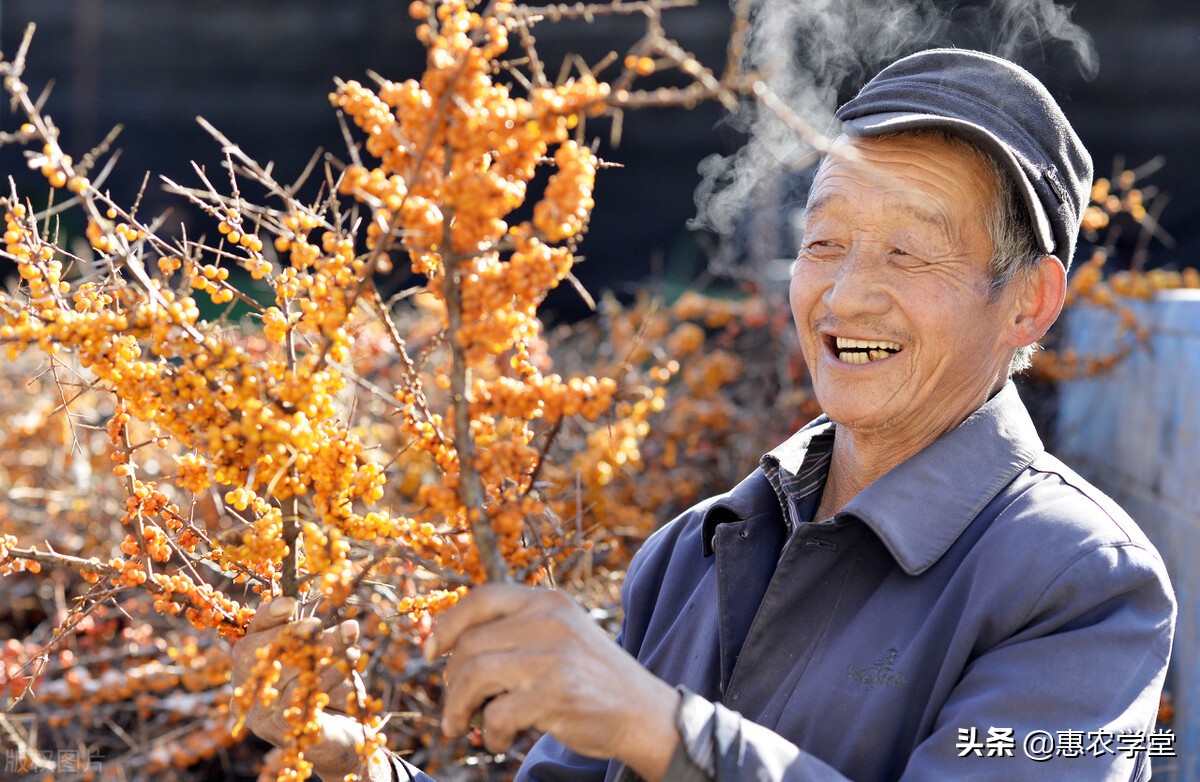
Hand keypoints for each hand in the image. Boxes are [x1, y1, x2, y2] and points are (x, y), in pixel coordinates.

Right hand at [231, 597, 392, 780]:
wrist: (345, 737)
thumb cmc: (333, 690)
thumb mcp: (330, 659)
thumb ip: (330, 642)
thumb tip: (349, 626)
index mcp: (259, 661)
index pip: (254, 633)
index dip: (269, 616)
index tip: (290, 603)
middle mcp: (253, 687)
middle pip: (263, 652)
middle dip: (293, 635)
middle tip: (319, 624)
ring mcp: (261, 713)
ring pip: (283, 675)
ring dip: (319, 654)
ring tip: (348, 643)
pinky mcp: (278, 733)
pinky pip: (296, 703)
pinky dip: (323, 683)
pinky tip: (342, 671)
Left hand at [427, 584, 680, 780]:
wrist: (644, 712)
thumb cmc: (591, 679)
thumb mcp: (561, 636)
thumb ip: (518, 632)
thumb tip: (448, 647)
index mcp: (549, 602)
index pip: (482, 597)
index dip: (447, 624)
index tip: (430, 652)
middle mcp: (550, 621)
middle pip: (470, 644)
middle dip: (451, 681)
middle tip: (455, 708)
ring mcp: (553, 656)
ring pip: (474, 675)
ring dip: (458, 708)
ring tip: (463, 727)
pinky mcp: (556, 694)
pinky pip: (497, 714)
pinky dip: (491, 734)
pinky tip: (503, 741)